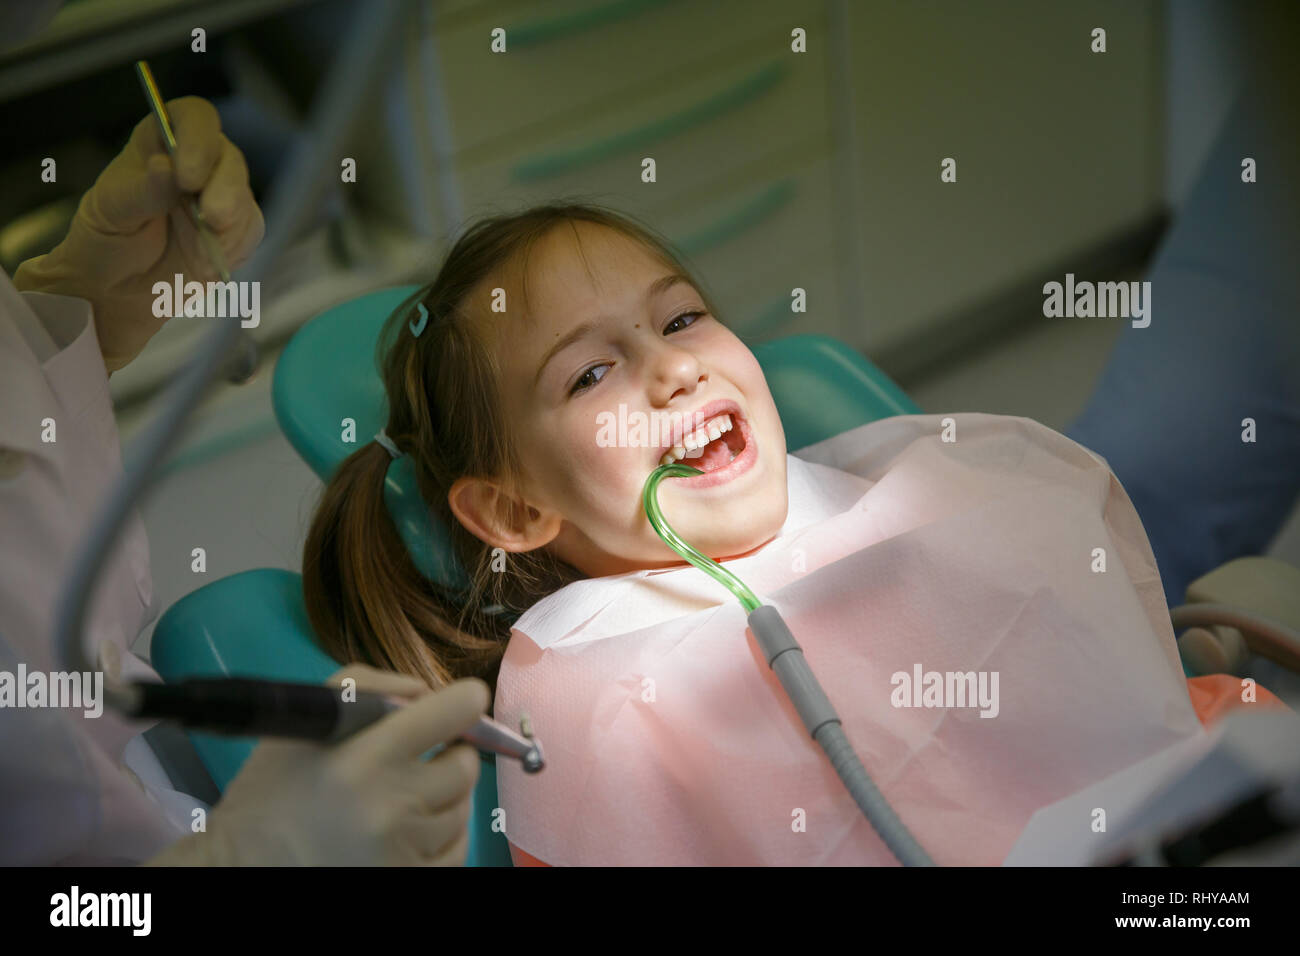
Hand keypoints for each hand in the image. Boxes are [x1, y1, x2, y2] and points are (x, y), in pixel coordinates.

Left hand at [14, 96, 263, 373]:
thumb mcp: (112, 212)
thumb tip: (166, 167)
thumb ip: (143, 190)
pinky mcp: (238, 228)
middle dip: (224, 191)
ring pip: (245, 197)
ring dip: (228, 229)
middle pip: (229, 158)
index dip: (199, 140)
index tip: (187, 177)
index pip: (195, 119)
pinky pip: (251, 231)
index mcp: (162, 141)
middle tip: (211, 220)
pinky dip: (233, 250)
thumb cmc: (108, 240)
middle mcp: (198, 161)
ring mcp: (222, 194)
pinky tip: (205, 263)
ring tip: (197, 256)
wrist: (120, 289)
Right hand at [147, 666, 488, 866]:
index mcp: (366, 757)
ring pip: (461, 810)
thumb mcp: (313, 721)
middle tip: (414, 763)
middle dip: (447, 757)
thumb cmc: (274, 789)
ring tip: (395, 804)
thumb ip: (376, 688)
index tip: (460, 706)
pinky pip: (456, 851)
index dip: (464, 703)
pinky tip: (404, 834)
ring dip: (439, 800)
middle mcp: (391, 806)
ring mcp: (404, 851)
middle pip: (464, 766)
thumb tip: (430, 693)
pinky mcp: (409, 881)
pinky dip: (439, 839)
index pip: (456, 712)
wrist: (242, 868)